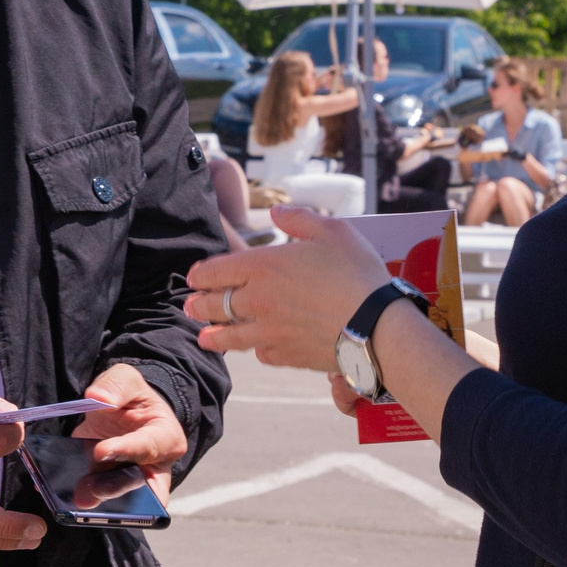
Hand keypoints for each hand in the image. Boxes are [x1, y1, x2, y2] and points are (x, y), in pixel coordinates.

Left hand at [76, 360, 185, 501]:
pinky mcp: (110, 489)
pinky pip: (99, 501)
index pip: (149, 447)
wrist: (121, 412)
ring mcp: (132, 483)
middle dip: (115, 490)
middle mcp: (154, 467)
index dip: (126, 450)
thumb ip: (116, 384)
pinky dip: (80, 496)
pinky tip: (60, 492)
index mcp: (166, 438)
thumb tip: (98, 396)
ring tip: (74, 496)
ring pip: (121, 501)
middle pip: (142, 488)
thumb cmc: (130, 397)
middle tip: (89, 491)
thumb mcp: (126, 379)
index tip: (100, 451)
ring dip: (97, 499)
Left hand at [179, 205, 389, 372]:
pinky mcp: (286, 355)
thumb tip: (276, 212)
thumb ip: (298, 218)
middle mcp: (257, 300)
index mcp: (262, 267)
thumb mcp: (332, 231)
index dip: (200, 274)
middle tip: (190, 306)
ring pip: (230, 336)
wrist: (377, 326)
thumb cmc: (357, 273)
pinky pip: (262, 354)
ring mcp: (269, 331)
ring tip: (204, 337)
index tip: (193, 277)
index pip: (215, 271)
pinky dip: (256, 350)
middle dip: (198, 305)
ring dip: (213, 335)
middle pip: (215, 305)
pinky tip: (256, 350)